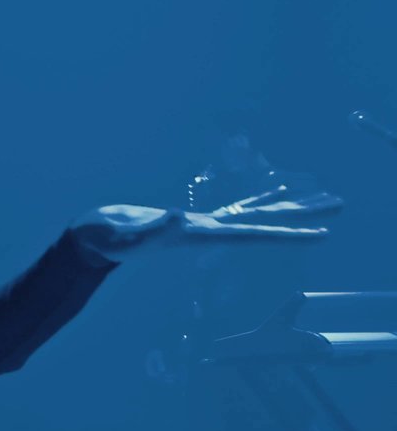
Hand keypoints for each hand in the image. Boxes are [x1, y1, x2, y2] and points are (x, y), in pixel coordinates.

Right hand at [69, 203, 324, 263]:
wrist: (90, 240)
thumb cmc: (106, 239)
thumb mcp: (129, 234)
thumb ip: (153, 229)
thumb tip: (177, 216)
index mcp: (201, 234)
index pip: (253, 234)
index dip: (288, 234)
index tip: (323, 235)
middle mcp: (209, 231)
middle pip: (266, 222)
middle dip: (304, 215)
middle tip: (340, 204)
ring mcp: (204, 224)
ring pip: (257, 213)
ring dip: (289, 206)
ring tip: (322, 198)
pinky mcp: (194, 218)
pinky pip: (237, 206)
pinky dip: (259, 197)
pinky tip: (277, 189)